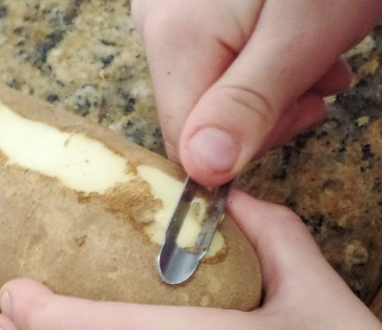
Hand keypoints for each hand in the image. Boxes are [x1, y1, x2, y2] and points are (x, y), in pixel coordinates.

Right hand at [131, 0, 381, 185]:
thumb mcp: (303, 34)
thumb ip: (250, 103)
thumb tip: (203, 170)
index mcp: (175, 40)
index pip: (186, 143)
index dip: (242, 149)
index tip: (301, 115)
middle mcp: (153, 23)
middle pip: (197, 110)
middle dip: (262, 111)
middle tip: (320, 80)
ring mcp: (165, 6)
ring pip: (208, 81)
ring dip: (268, 83)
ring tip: (319, 52)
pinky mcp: (184, 0)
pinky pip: (210, 49)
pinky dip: (256, 54)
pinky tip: (294, 33)